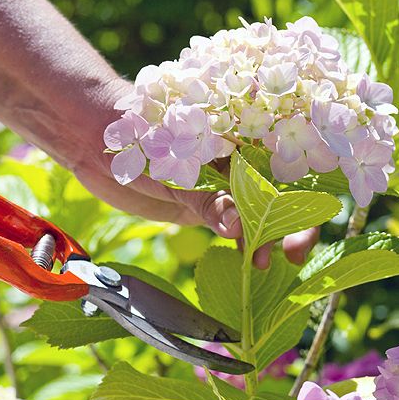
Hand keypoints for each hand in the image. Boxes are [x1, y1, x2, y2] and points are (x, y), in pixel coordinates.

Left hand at [73, 81, 319, 269]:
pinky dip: (244, 241)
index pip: (284, 164)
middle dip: (290, 222)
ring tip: (262, 263)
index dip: (301, 193)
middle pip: (279, 191)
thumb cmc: (137, 137)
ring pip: (259, 211)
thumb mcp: (174, 169)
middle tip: (292, 255)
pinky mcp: (204, 203)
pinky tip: (248, 259)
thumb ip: (206, 198)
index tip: (302, 224)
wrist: (96, 140)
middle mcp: (238, 159)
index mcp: (239, 136)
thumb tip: (238, 229)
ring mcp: (222, 183)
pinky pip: (233, 224)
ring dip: (267, 237)